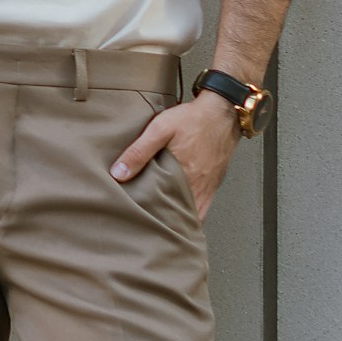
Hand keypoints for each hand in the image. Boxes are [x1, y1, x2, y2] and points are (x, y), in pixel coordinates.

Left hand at [110, 92, 241, 220]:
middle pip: (183, 215)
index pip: (169, 210)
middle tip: (150, 229)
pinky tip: (180, 209)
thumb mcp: (160, 129)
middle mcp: (200, 186)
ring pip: (195, 213)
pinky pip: (205, 204)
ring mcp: (209, 186)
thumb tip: (118, 173)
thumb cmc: (192, 119)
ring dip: (181, 219)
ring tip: (162, 223)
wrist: (223, 111)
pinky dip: (193, 210)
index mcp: (185, 176)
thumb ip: (139, 151)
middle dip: (167, 224)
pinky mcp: (214, 181)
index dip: (157, 222)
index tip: (142, 226)